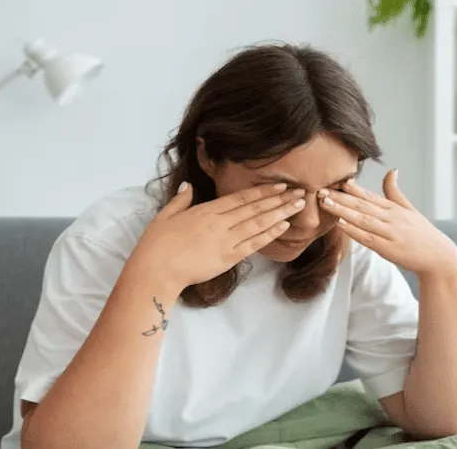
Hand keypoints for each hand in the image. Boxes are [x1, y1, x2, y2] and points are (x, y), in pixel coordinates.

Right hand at [129, 182, 304, 288]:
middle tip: (301, 192)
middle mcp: (220, 223)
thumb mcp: (164, 216)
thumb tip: (188, 186)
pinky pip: (253, 244)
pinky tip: (283, 226)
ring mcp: (225, 241)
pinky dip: (270, 234)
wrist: (156, 270)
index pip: (240, 198)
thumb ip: (180, 200)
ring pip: (259, 223)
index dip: (262, 191)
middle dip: (280, 200)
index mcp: (206, 211)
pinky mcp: (227, 258)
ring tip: (299, 206)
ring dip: (281, 214)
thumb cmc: (156, 245)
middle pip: (255, 208)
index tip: (280, 186)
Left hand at [318, 169, 456, 276]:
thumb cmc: (422, 233)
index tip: (335, 179)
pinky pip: (367, 238)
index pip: (369, 195)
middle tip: (320, 190)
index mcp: (393, 208)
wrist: (438, 257)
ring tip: (325, 203)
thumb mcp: (409, 209)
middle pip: (361, 205)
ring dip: (341, 210)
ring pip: (361, 219)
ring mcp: (389, 233)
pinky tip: (340, 224)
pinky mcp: (388, 249)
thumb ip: (395, 191)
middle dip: (339, 197)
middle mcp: (390, 217)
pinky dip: (353, 230)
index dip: (352, 188)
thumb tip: (392, 170)